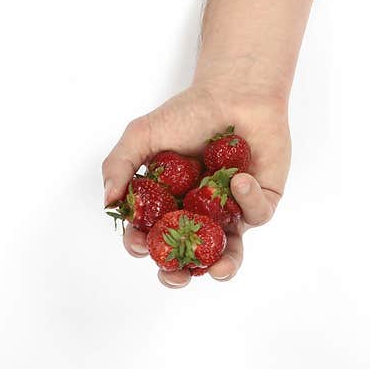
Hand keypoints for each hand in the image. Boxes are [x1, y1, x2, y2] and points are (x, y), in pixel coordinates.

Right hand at [102, 82, 288, 287]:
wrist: (233, 92)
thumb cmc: (188, 113)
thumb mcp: (143, 135)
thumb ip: (120, 164)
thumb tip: (108, 201)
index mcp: (168, 204)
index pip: (151, 235)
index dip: (143, 246)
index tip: (139, 245)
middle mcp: (198, 214)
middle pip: (188, 256)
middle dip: (180, 273)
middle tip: (176, 276)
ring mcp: (230, 211)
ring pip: (229, 251)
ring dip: (224, 266)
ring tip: (220, 269)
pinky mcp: (261, 201)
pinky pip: (256, 215)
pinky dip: (246, 201)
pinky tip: (237, 180)